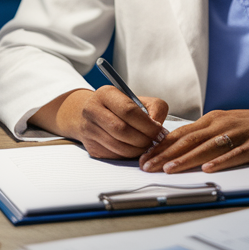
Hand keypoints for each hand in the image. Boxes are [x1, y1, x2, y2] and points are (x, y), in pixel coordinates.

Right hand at [35, 87, 168, 159]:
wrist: (94, 114)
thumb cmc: (121, 107)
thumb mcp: (139, 100)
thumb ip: (155, 109)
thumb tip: (158, 128)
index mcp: (106, 94)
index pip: (128, 110)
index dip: (147, 124)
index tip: (159, 131)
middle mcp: (93, 110)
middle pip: (122, 130)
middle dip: (143, 139)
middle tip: (154, 141)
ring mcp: (89, 130)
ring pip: (118, 146)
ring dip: (138, 150)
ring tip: (147, 146)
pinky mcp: (91, 147)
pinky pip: (114, 155)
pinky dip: (129, 155)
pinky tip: (134, 148)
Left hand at [139, 104, 248, 173]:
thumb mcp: (228, 125)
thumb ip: (207, 135)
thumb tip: (181, 149)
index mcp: (213, 120)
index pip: (181, 133)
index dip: (160, 145)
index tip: (143, 157)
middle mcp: (222, 124)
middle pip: (188, 140)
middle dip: (164, 154)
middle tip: (146, 166)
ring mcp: (239, 134)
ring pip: (207, 146)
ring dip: (186, 158)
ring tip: (169, 169)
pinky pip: (236, 154)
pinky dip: (221, 161)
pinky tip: (209, 168)